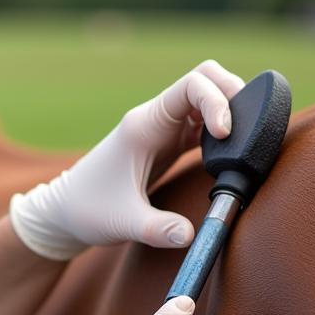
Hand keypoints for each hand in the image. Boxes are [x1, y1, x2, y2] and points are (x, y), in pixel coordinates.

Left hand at [8, 60, 244, 259]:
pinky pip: (203, 123)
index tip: (225, 133)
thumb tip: (190, 236)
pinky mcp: (169, 144)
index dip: (216, 101)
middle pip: (206, 79)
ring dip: (231, 111)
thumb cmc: (89, 211)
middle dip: (233, 95)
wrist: (66, 213)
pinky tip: (228, 155)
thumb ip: (156, 228)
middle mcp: (156, 119)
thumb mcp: (122, 223)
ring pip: (207, 98)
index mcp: (144, 124)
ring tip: (244, 143)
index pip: (191, 84)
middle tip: (248, 129)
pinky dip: (222, 131)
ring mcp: (164, 129)